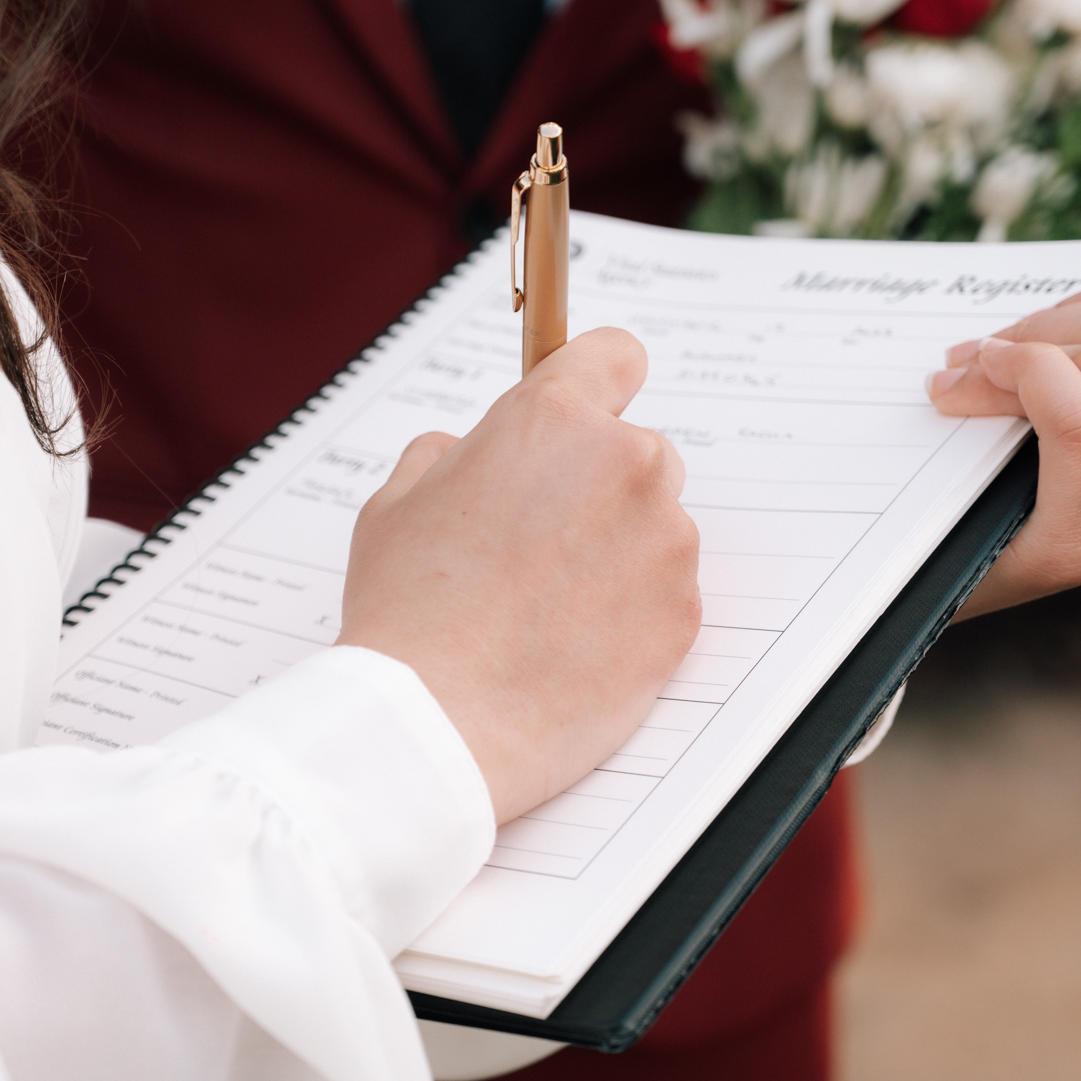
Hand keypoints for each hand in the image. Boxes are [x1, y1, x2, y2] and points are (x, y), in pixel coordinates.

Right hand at [337, 329, 702, 823]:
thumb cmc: (407, 612)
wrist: (437, 726)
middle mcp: (625, 465)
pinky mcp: (685, 613)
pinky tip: (573, 643)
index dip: (595, 383)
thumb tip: (475, 449)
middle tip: (539, 540)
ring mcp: (665, 541)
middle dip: (599, 483)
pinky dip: (634, 611)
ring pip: (656, 525)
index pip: (615, 354)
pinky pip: (667, 593)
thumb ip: (450, 452)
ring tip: (546, 606)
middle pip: (639, 449)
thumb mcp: (396, 501)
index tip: (585, 410)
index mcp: (552, 419)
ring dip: (619, 550)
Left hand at [927, 280, 1080, 618]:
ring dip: (1015, 351)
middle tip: (975, 357)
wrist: (910, 589)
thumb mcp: (1043, 403)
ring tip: (957, 380)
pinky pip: (1074, 423)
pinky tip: (955, 395)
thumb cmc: (969, 486)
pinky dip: (1011, 383)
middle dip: (1044, 319)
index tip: (1026, 328)